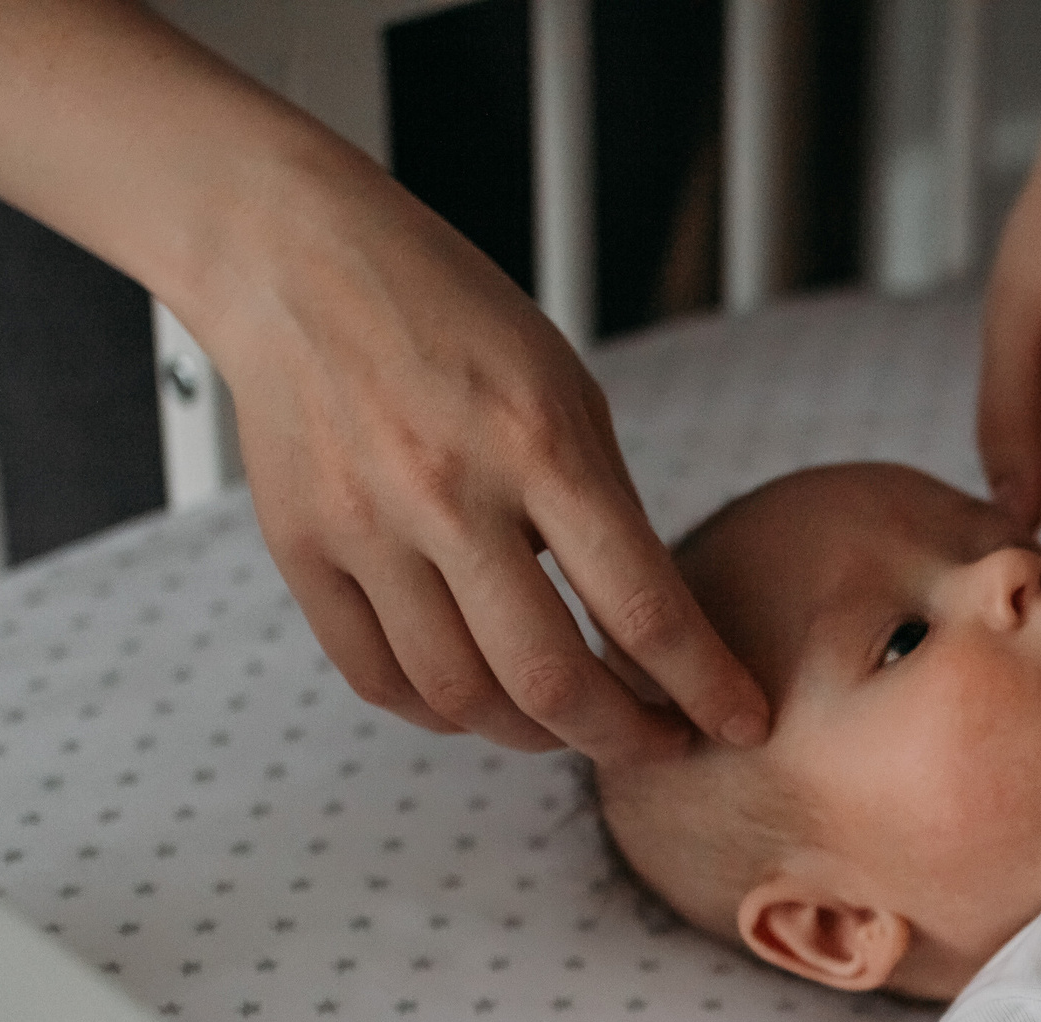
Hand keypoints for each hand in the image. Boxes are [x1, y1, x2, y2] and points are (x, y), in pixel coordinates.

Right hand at [213, 174, 769, 763]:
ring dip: (535, 736)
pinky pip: (379, 679)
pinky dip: (442, 716)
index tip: (744, 721)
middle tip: (663, 742)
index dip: (705, 686)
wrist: (296, 260)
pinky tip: (483, 703)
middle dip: (626, 737)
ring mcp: (365, 528)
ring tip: (574, 724)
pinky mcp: (301, 550)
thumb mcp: (566, 392)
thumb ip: (607, 513)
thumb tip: (653, 636)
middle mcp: (449, 493)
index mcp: (540, 443)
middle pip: (550, 680)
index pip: (643, 607)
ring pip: (460, 698)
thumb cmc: (454, 320)